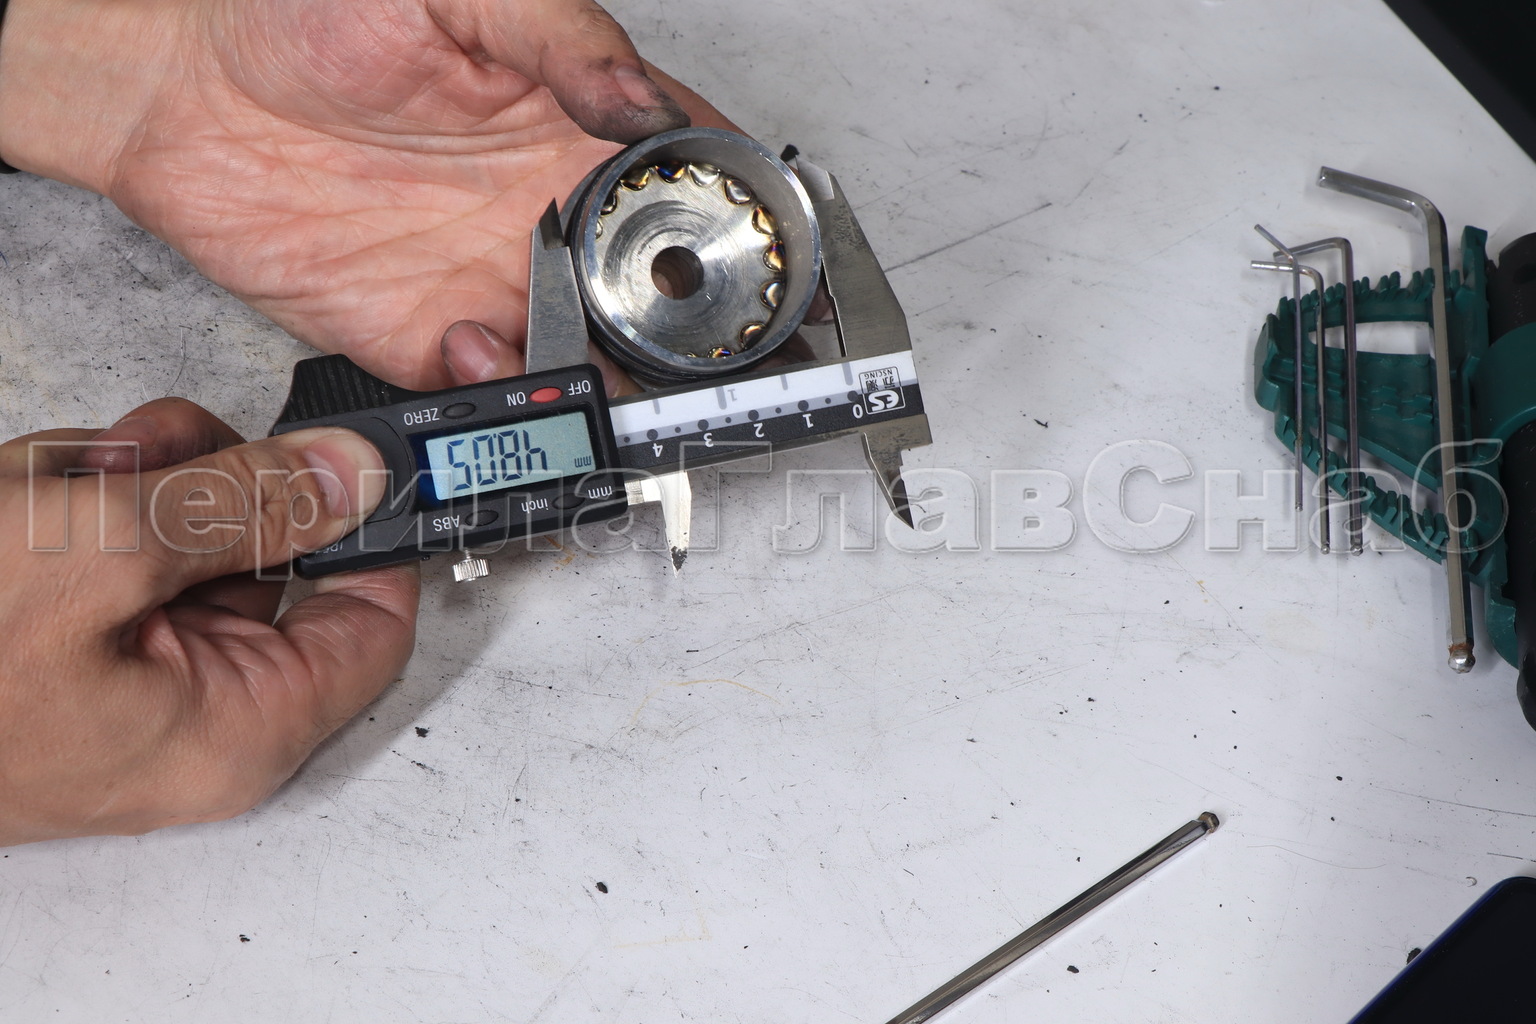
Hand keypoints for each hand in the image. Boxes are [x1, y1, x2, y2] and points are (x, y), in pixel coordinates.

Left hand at [0, 0, 735, 389]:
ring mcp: (490, 281)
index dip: (749, 230)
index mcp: (574, 130)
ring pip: (589, 359)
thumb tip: (642, 104)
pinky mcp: (420, 335)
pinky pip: (485, 391)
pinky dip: (496, 395)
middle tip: (713, 359)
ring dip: (608, 381)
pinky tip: (467, 342)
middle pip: (659, 294)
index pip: (691, 183)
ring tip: (590, 365)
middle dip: (699, 339)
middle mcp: (546, 215)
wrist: (178, 85)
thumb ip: (563, 41)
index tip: (788, 272)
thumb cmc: (307, 15)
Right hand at [0, 398, 417, 845]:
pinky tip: (9, 500)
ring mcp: (121, 667)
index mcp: (237, 725)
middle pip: (272, 555)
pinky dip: (58, 497)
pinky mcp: (58, 631)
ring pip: (182, 527)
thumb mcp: (96, 557)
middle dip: (200, 488)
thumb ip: (241, 505)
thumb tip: (356, 476)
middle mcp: (194, 707)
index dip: (374, 530)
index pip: (374, 622)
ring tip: (37, 496)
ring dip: (112, 485)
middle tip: (128, 472)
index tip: (352, 454)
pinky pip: (103, 536)